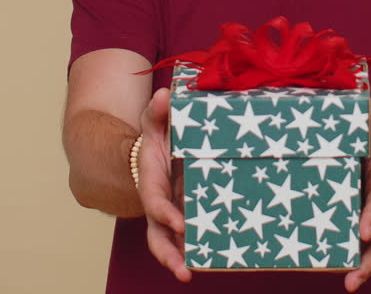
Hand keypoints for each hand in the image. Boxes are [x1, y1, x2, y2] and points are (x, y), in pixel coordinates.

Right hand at [138, 87, 191, 282]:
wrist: (158, 148)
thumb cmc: (158, 135)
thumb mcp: (156, 120)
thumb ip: (158, 110)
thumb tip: (165, 96)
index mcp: (152, 181)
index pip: (155, 201)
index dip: (164, 213)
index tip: (180, 224)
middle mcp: (161, 203)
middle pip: (158, 235)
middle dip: (169, 255)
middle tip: (183, 271)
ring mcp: (175, 212)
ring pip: (172, 243)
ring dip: (182, 260)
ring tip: (194, 275)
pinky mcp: (190, 215)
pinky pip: (194, 236)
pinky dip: (201, 249)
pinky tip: (218, 260)